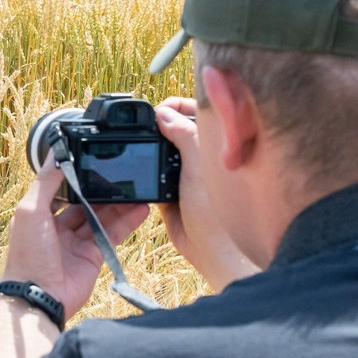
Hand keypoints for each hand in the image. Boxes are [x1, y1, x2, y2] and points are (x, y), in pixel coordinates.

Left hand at [0, 163, 147, 317]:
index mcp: (39, 214)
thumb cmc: (27, 254)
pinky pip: (112, 235)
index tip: (95, 160)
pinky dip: (127, 222)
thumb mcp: (31, 211)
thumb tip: (55, 153)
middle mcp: (57, 227)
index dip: (77, 176)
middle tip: (122, 172)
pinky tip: (141, 209)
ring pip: (101, 217)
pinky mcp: (93, 257)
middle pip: (84, 202)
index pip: (61, 189)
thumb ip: (46, 182)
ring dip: (119, 204)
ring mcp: (76, 243)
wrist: (38, 296)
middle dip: (102, 189)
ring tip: (138, 187)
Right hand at [153, 97, 259, 290]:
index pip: (200, 112)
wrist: (213, 252)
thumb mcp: (201, 164)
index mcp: (218, 144)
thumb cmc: (219, 210)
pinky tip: (138, 166)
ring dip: (151, 146)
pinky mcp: (170, 192)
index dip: (180, 105)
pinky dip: (145, 168)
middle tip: (143, 124)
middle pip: (178, 128)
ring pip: (164, 150)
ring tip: (137, 142)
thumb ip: (184, 133)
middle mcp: (204, 156)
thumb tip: (163, 113)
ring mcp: (187, 174)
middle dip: (161, 123)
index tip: (160, 107)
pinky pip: (153, 173)